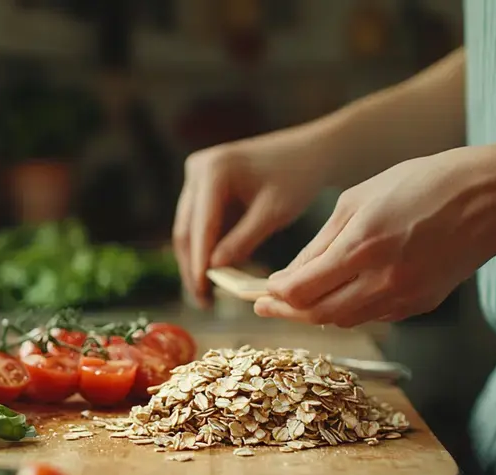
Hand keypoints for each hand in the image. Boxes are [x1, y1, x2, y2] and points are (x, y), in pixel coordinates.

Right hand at [173, 126, 331, 305]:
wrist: (310, 152)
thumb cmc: (297, 178)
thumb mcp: (272, 213)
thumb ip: (242, 240)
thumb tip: (214, 269)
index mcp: (213, 170)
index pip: (200, 225)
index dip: (198, 261)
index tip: (201, 291)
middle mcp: (198, 169)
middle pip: (186, 228)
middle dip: (192, 265)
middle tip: (202, 299)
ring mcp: (198, 175)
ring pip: (188, 227)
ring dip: (196, 258)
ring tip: (206, 293)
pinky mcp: (204, 185)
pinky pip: (199, 222)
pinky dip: (206, 246)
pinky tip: (214, 272)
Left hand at [256, 147, 495, 326]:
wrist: (488, 200)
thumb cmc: (422, 186)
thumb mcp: (358, 200)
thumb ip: (320, 242)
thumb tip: (288, 276)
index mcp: (362, 246)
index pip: (300, 290)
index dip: (275, 295)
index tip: (261, 290)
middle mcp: (382, 280)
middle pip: (317, 314)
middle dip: (287, 311)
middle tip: (267, 304)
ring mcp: (403, 297)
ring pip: (343, 320)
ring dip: (316, 312)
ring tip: (300, 297)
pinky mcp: (419, 305)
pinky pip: (372, 316)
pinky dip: (349, 309)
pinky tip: (341, 293)